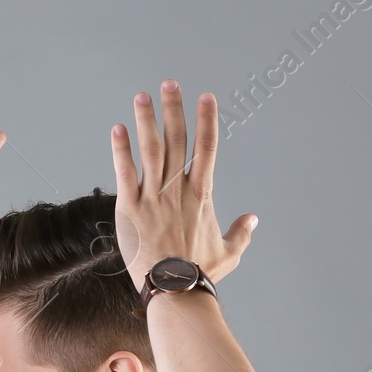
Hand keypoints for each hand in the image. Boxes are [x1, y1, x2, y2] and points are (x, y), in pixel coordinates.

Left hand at [110, 82, 256, 289]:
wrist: (174, 288)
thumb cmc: (201, 273)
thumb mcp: (229, 253)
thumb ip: (241, 233)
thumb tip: (253, 219)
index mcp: (201, 194)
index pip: (207, 147)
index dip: (207, 120)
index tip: (207, 97)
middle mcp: (178, 189)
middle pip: (177, 139)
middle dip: (173, 109)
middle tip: (169, 84)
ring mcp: (153, 196)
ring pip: (150, 149)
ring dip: (146, 120)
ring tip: (141, 97)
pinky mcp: (129, 208)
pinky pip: (124, 173)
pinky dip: (121, 150)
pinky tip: (117, 129)